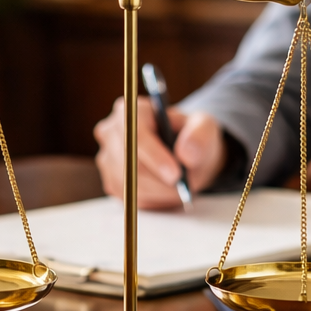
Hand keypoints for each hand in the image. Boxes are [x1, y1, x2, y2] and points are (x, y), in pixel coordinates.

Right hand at [94, 97, 227, 209]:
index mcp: (130, 110)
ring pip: (130, 185)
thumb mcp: (204, 127)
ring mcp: (106, 158)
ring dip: (159, 191)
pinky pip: (130, 198)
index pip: (134, 135)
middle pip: (128, 164)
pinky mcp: (111, 181)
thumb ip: (199, 135)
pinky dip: (153, 199)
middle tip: (183, 186)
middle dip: (159, 180)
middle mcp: (111, 132)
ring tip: (178, 186)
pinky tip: (165, 189)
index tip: (176, 174)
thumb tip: (186, 153)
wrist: (183, 154)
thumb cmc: (190, 135)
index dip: (154, 156)